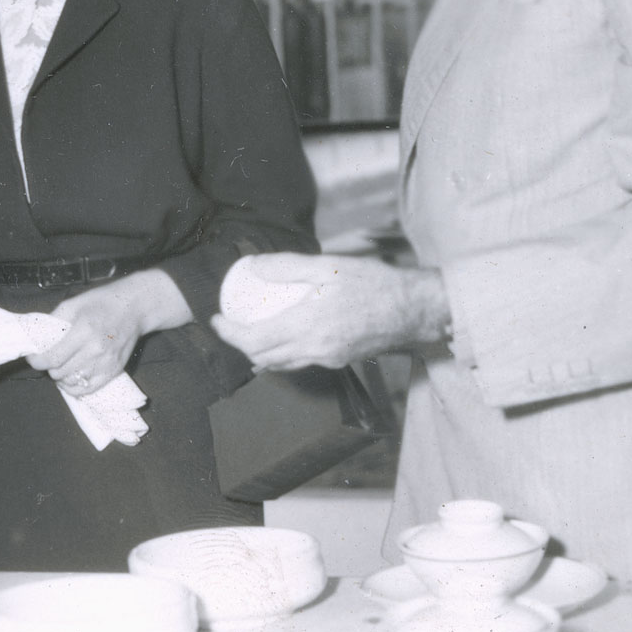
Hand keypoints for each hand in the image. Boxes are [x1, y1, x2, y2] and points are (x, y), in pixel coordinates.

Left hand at [32, 270, 190, 395]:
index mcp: (84, 331)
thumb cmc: (103, 302)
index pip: (53, 358)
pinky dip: (75, 388)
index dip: (37, 361)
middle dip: (49, 368)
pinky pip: (89, 389)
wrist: (135, 307)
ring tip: (60, 368)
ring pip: (72, 383)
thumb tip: (37, 338)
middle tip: (49, 359)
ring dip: (61, 378)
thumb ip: (54, 321)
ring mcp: (106, 363)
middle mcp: (96, 350)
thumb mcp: (73, 304)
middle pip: (60, 372)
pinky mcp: (114, 370)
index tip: (33, 358)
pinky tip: (70, 380)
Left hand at [211, 253, 449, 370]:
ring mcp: (327, 359)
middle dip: (239, 344)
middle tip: (230, 325)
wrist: (415, 310)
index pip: (252, 339)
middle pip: (262, 357)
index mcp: (306, 326)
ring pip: (281, 364)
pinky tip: (285, 338)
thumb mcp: (329, 266)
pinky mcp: (340, 361)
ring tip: (251, 333)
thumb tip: (253, 266)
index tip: (216, 318)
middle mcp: (314, 349)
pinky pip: (301, 362)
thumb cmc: (376, 284)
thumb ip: (288, 266)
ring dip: (260, 353)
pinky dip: (284, 354)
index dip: (227, 332)